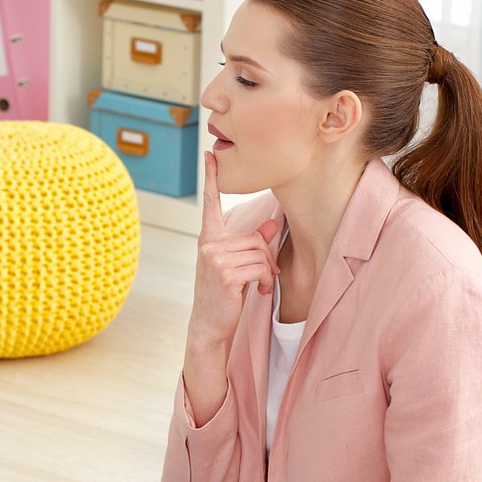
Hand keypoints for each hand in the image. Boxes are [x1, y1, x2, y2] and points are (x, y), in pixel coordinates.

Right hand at [187, 151, 281, 352]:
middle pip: (255, 237)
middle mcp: (209, 245)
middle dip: (266, 257)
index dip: (212, 179)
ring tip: (259, 286)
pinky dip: (265, 281)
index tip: (210, 155)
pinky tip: (258, 292)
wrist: (209, 325)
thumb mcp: (236, 266)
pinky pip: (259, 267)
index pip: (211, 204)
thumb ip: (252, 244)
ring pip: (260, 252)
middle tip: (263, 276)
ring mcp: (215, 259)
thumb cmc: (223, 296)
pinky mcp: (226, 273)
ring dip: (267, 272)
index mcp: (209, 239)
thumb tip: (272, 226)